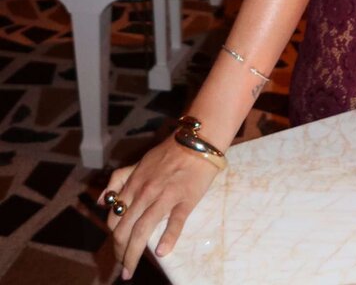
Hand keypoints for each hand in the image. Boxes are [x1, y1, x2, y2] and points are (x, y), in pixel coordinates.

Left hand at [99, 134, 218, 278]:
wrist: (196, 141)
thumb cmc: (169, 153)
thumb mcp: (139, 163)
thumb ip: (119, 180)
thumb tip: (103, 201)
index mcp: (134, 184)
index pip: (114, 218)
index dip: (113, 238)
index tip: (117, 252)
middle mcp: (145, 192)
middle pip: (124, 229)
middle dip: (120, 253)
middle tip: (123, 269)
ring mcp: (165, 196)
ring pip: (143, 230)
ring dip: (133, 255)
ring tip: (129, 271)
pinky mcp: (185, 199)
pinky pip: (175, 222)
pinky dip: (167, 238)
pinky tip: (161, 253)